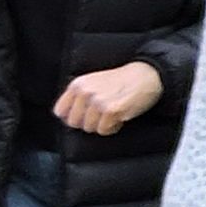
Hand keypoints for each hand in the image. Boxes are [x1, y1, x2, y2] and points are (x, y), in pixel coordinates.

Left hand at [51, 61, 165, 134]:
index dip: (71, 117)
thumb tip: (67, 117)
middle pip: (74, 123)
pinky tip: (119, 116)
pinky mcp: (112, 111)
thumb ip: (78, 97)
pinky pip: (104, 130)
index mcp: (78, 84)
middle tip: (101, 115)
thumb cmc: (120, 81)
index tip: (82, 117)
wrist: (145, 76)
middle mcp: (85, 92)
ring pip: (90, 128)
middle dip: (88, 122)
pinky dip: (113, 127)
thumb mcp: (93, 83)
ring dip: (102, 125)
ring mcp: (98, 102)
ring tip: (112, 114)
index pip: (60, 111)